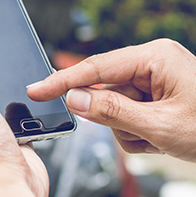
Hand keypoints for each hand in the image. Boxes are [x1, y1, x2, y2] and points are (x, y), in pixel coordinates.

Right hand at [27, 38, 195, 162]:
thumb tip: (74, 100)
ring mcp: (153, 77)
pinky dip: (136, 131)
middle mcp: (151, 61)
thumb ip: (111, 111)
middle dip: (114, 117)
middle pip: (104, 89)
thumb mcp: (159, 125)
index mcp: (153, 57)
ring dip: (128, 129)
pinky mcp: (154, 92)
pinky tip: (159, 138)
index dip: (62, 81)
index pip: (95, 68)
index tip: (36, 90)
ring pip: (114, 105)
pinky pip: (126, 111)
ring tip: (157, 139)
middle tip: (140, 133)